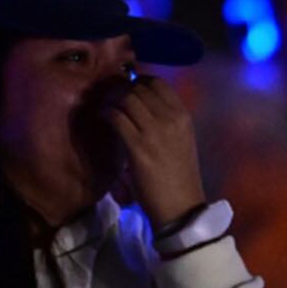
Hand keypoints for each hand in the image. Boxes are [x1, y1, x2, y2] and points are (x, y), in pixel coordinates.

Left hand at [103, 76, 206, 228]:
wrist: (180, 205)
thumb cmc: (179, 175)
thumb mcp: (181, 140)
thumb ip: (166, 120)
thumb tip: (140, 104)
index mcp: (183, 116)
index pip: (158, 83)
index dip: (138, 81)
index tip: (128, 89)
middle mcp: (171, 118)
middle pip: (139, 88)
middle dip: (121, 89)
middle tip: (110, 97)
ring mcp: (155, 131)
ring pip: (126, 99)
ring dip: (111, 99)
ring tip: (105, 107)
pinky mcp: (138, 146)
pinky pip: (116, 117)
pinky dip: (106, 113)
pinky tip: (102, 118)